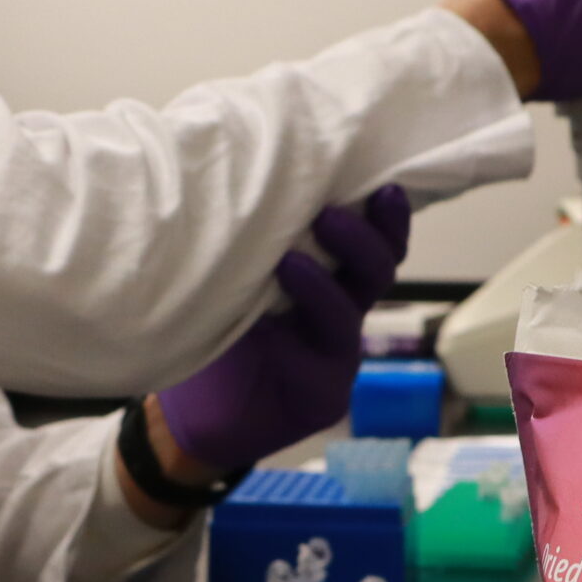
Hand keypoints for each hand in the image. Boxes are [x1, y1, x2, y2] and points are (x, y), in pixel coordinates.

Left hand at [152, 186, 411, 476]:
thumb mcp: (231, 273)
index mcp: (330, 278)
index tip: (384, 186)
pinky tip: (269, 333)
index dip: (387, 217)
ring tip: (288, 263)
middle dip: (361, 242)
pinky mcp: (324, 398)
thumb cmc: (215, 330)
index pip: (374, 242)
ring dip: (322, 288)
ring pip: (347, 317)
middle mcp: (341, 313)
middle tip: (328, 215)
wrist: (194, 411)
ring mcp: (338, 357)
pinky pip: (318, 368)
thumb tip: (244, 170)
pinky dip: (292, 347)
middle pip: (376, 272)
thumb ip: (251, 236)